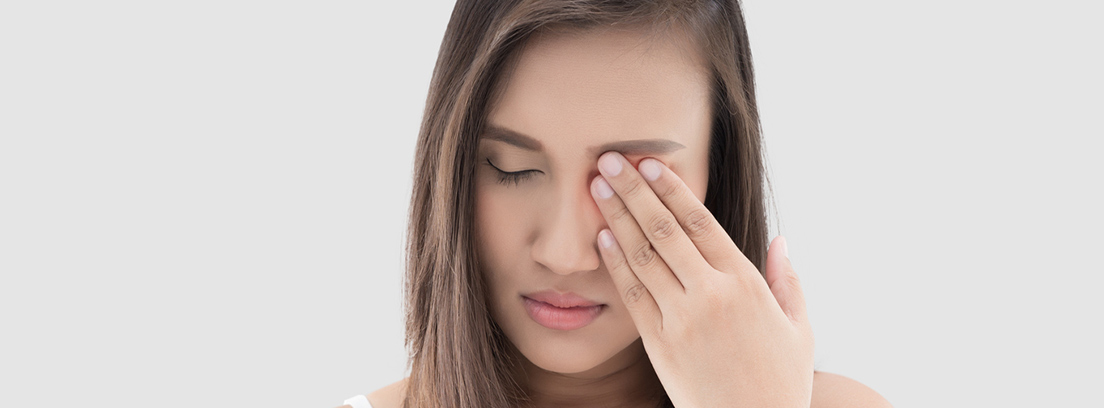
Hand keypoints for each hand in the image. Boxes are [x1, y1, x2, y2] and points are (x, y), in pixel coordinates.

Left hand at [590, 151, 814, 407]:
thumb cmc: (779, 382)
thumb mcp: (799, 328)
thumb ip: (788, 280)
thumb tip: (781, 240)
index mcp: (745, 283)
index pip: (701, 222)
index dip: (672, 189)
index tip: (651, 163)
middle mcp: (710, 295)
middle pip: (664, 229)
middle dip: (634, 190)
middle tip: (610, 159)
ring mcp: (681, 319)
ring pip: (642, 256)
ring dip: (617, 217)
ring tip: (597, 187)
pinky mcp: (658, 344)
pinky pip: (631, 295)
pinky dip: (615, 263)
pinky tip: (602, 237)